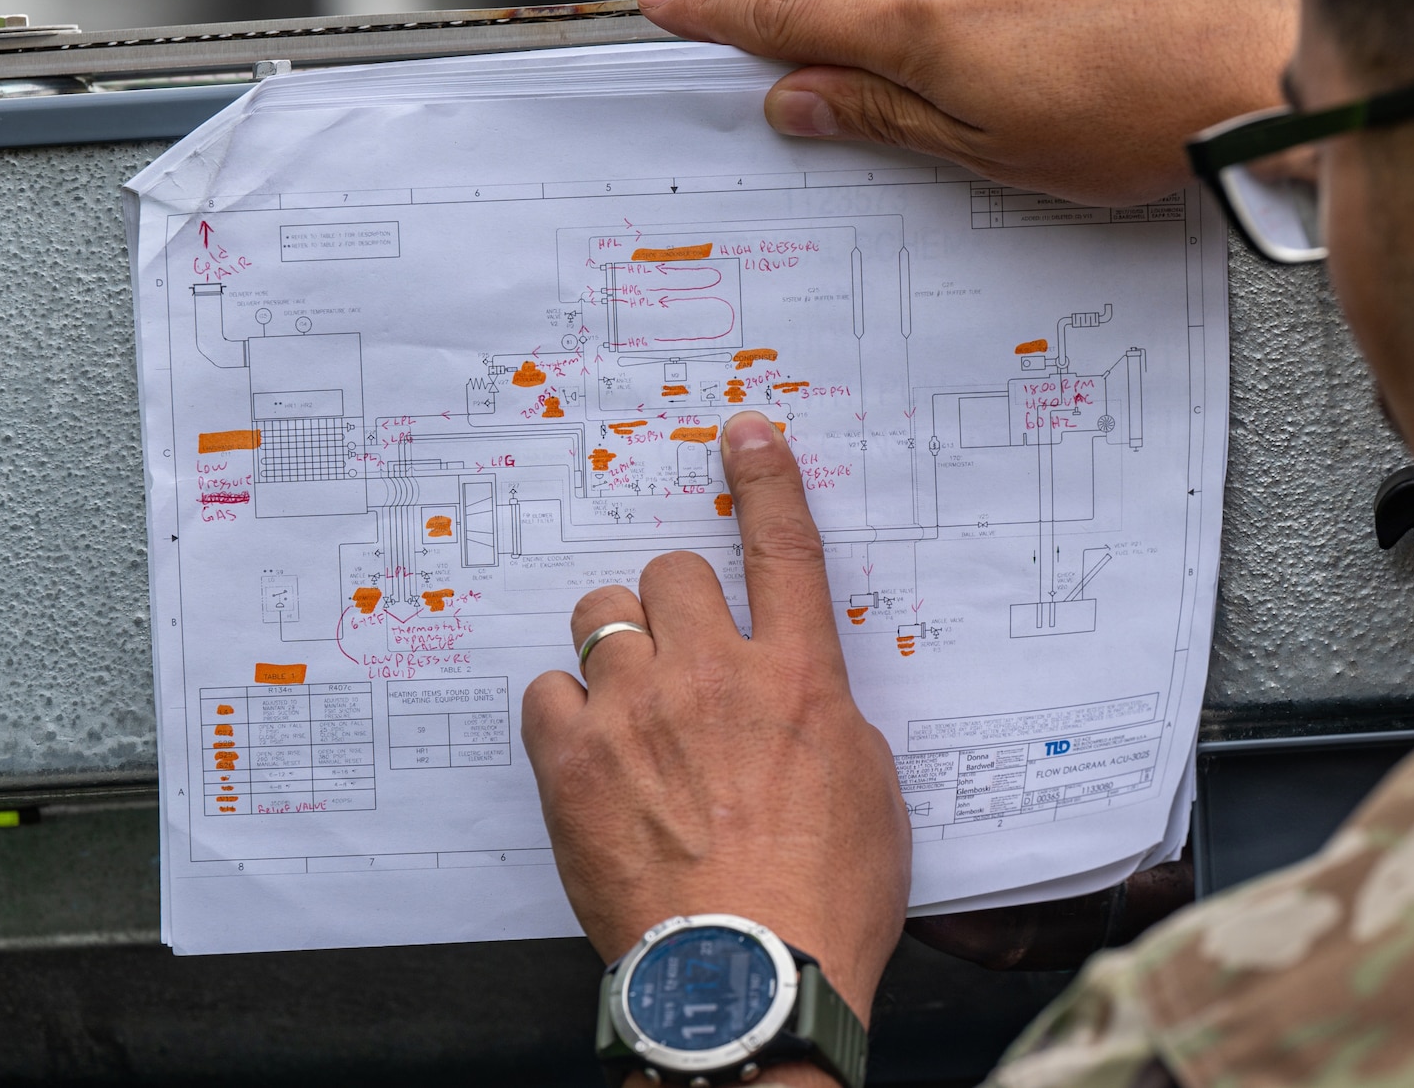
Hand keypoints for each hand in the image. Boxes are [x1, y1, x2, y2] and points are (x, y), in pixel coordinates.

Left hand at [521, 411, 910, 1021]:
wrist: (748, 980)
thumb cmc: (821, 901)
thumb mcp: (865, 789)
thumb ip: (823, 714)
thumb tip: (793, 692)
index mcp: (799, 678)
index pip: (783, 548)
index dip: (766, 479)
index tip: (746, 433)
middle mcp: (713, 675)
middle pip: (671, 572)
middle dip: (674, 601)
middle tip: (679, 655)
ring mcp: (635, 712)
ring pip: (602, 616)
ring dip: (616, 648)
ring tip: (630, 709)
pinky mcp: (571, 761)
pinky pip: (548, 690)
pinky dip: (567, 712)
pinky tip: (591, 754)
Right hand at [635, 0, 1298, 205]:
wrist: (1266, 64)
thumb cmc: (1134, 131)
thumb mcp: (994, 157)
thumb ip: (887, 118)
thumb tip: (796, 99)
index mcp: (926, 27)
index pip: (791, 16)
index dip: (718, 12)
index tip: (661, 0)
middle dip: (887, 42)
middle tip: (941, 103)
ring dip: (975, 15)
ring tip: (1054, 77)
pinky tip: (1096, 30)